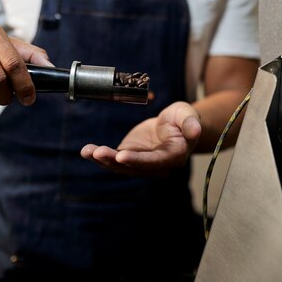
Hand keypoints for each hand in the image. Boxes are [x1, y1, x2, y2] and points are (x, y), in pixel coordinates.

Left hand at [81, 102, 201, 175]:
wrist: (174, 124)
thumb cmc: (182, 119)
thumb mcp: (188, 115)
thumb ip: (191, 122)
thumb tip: (196, 130)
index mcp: (174, 156)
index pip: (155, 161)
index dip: (138, 160)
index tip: (121, 156)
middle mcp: (157, 165)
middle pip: (134, 167)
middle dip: (115, 161)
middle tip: (98, 153)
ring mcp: (142, 163)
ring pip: (121, 166)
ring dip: (104, 160)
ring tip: (88, 152)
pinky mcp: (130, 157)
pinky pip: (113, 159)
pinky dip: (99, 156)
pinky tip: (86, 151)